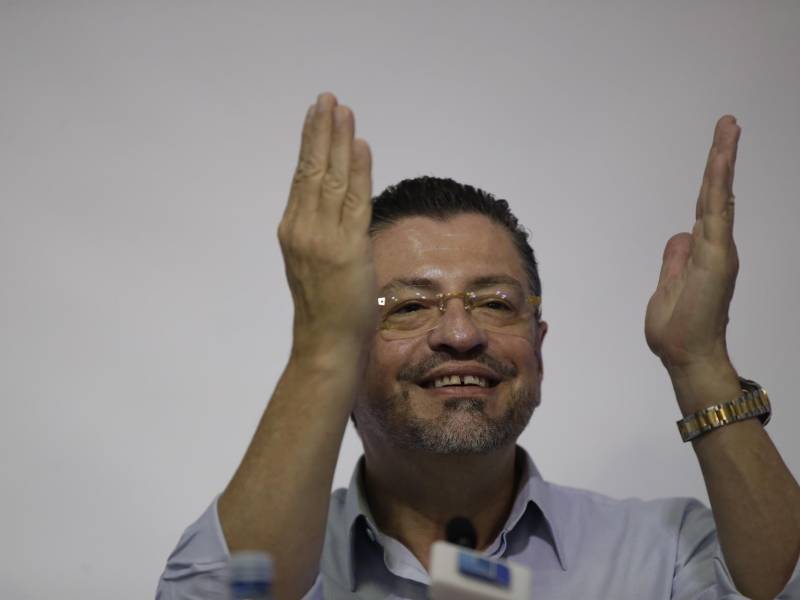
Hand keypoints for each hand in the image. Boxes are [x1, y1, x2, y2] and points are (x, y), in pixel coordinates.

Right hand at [278, 92, 377, 353]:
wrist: (326, 343)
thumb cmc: (326, 310)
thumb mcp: (317, 264)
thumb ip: (324, 233)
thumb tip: (341, 208)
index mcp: (293, 231)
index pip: (302, 178)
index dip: (310, 144)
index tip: (316, 116)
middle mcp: (302, 229)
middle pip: (312, 169)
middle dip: (321, 131)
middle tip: (327, 98)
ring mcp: (323, 238)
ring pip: (331, 178)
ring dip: (339, 141)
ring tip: (343, 110)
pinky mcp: (348, 248)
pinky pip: (354, 200)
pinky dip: (358, 170)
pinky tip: (361, 146)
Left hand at [645, 116, 740, 377]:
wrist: (687, 356)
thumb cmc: (678, 329)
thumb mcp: (666, 286)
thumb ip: (674, 259)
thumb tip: (680, 234)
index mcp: (702, 253)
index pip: (706, 207)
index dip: (712, 178)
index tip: (719, 149)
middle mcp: (715, 247)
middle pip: (717, 193)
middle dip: (723, 157)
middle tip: (729, 122)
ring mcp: (718, 250)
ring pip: (719, 196)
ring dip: (723, 160)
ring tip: (729, 127)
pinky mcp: (717, 256)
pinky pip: (716, 212)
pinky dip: (719, 183)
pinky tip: (721, 158)